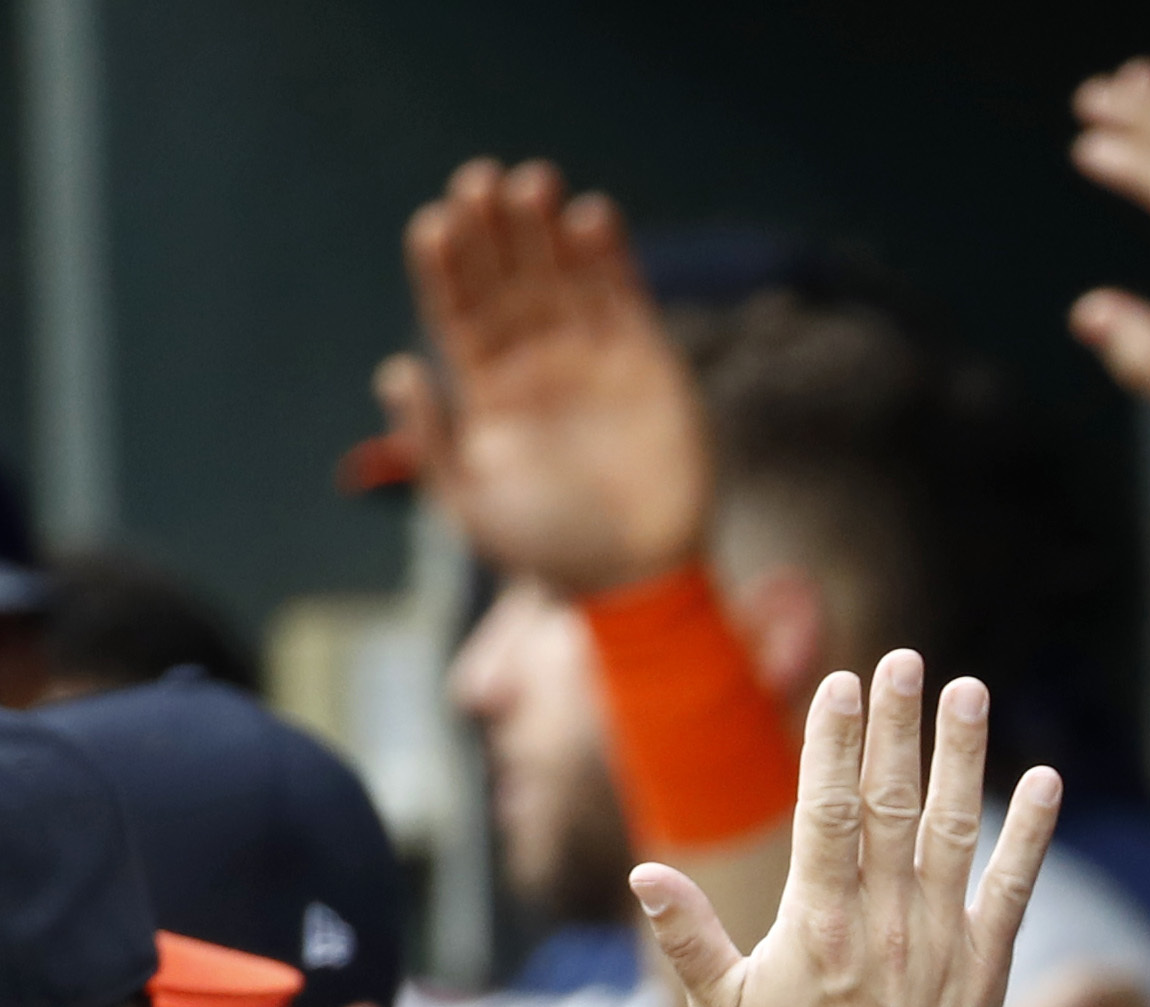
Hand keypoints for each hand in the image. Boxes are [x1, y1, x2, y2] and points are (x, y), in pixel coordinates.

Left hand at [372, 159, 711, 596]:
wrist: (635, 577)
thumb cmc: (546, 549)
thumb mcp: (469, 503)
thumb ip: (430, 439)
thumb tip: (396, 369)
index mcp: (486, 385)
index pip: (457, 306)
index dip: (446, 263)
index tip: (435, 224)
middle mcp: (536, 359)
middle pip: (508, 275)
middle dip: (494, 227)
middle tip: (481, 181)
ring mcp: (593, 356)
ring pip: (563, 272)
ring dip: (547, 226)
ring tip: (533, 181)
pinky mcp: (648, 361)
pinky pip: (625, 295)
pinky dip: (610, 255)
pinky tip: (591, 215)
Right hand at [635, 653, 1062, 1006]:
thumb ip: (688, 938)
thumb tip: (645, 870)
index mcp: (816, 923)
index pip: (827, 808)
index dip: (836, 740)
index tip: (846, 683)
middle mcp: (885, 921)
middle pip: (890, 801)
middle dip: (898, 725)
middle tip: (907, 659)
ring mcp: (942, 942)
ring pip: (954, 828)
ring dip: (963, 757)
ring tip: (970, 691)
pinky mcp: (987, 970)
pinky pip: (1014, 887)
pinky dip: (1031, 833)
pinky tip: (1046, 781)